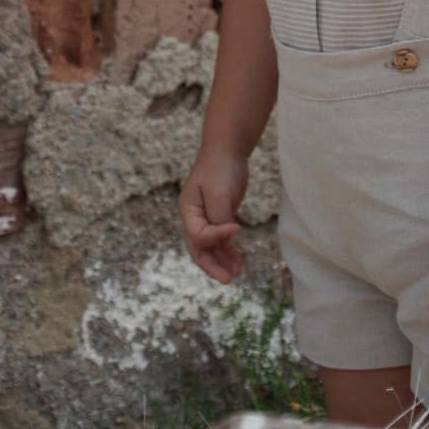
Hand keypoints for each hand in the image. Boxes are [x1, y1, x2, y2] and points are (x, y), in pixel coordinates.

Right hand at [179, 148, 247, 282]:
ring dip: (223, 260)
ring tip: (238, 272)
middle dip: (213, 266)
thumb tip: (224, 239)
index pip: (199, 235)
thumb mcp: (219, 193)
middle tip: (228, 279)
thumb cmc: (220, 168)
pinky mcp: (219, 216)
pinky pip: (221, 238)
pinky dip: (229, 249)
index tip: (237, 228)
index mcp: (188, 211)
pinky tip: (239, 258)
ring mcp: (205, 218)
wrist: (227, 149)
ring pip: (211, 247)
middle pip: (199, 249)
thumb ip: (219, 218)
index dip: (217, 237)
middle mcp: (194, 218)